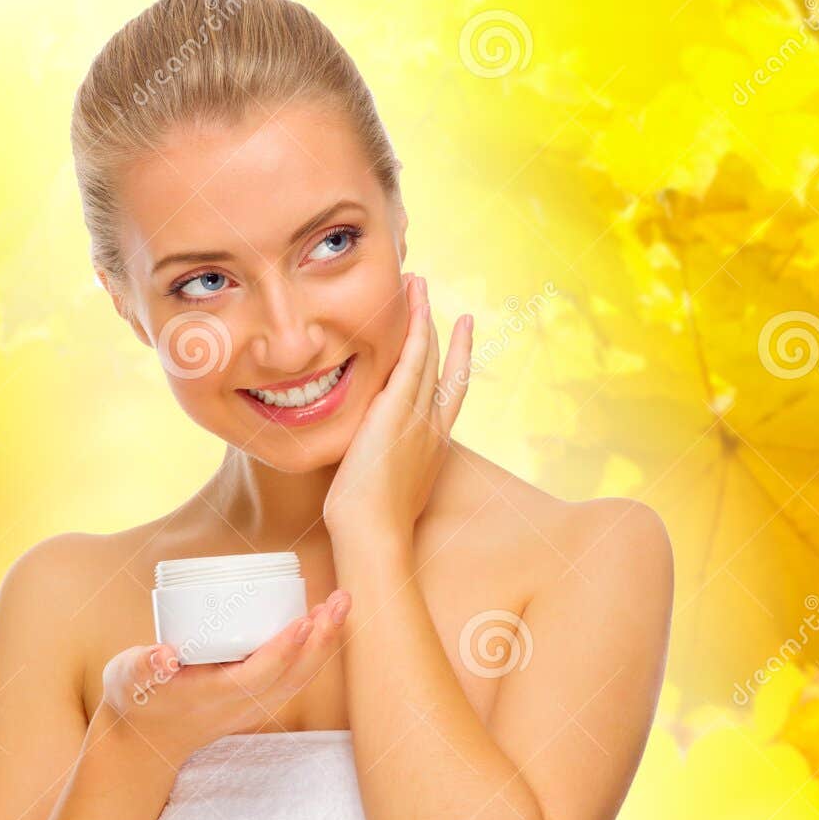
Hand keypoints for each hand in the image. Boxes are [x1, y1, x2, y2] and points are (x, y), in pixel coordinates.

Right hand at [88, 589, 351, 767]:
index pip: (259, 676)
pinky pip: (297, 677)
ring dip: (326, 642)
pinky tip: (326, 622)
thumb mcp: (129, 679)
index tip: (304, 621)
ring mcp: (255, 706)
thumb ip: (143, 666)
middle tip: (339, 601)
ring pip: (301, 677)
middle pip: (293, 676)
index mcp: (214, 697)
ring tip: (341, 604)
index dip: (283, 650)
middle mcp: (242, 706)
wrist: (145, 740)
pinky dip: (316, 651)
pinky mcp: (260, 700)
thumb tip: (164, 655)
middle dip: (321, 639)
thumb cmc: (136, 699)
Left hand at [324, 273, 472, 543]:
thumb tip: (362, 462)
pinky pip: (413, 358)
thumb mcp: (382, 492)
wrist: (373, 535)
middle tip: (434, 299)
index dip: (454, 362)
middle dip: (439, 330)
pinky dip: (416, 328)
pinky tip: (414, 303)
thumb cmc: (370, 527)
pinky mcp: (398, 409)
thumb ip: (379, 467)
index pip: (448, 394)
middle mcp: (433, 426)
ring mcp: (418, 416)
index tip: (456, 337)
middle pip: (442, 366)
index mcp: (432, 447)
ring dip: (423, 316)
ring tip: (418, 284)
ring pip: (427, 354)